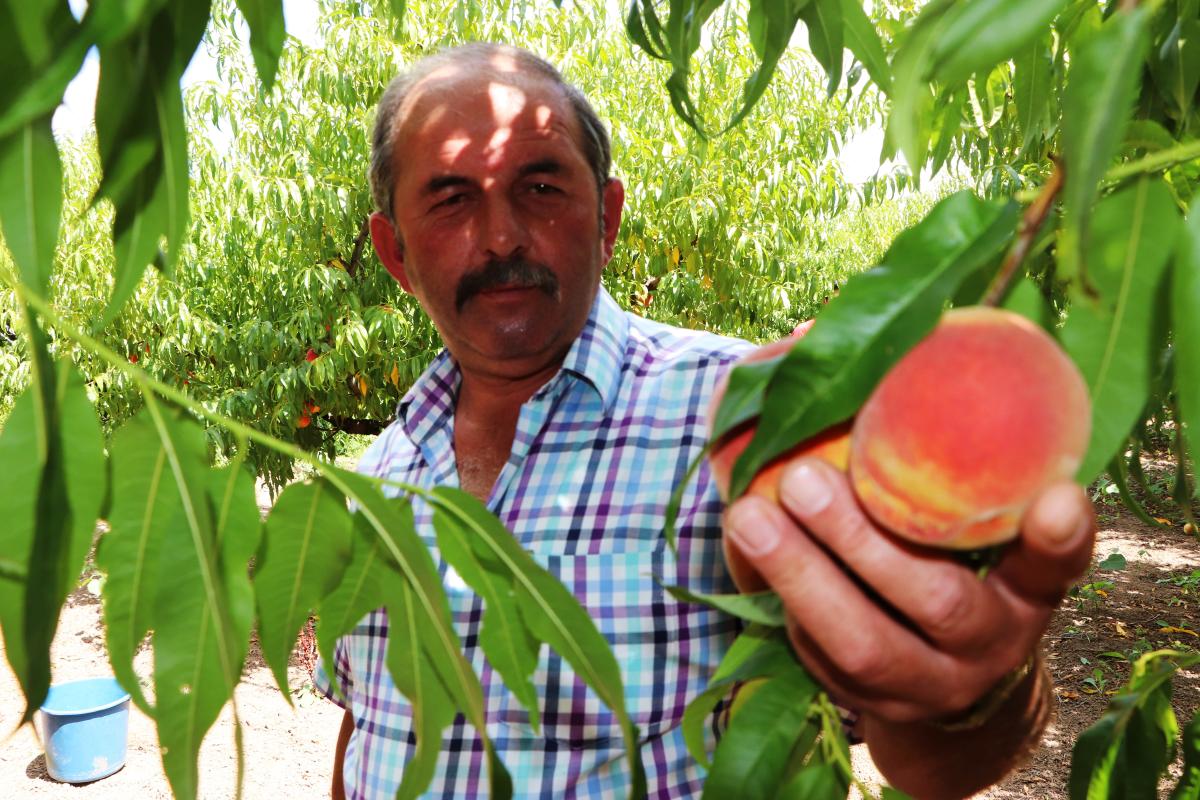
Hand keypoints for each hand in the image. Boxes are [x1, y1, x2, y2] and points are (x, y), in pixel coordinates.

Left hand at [721, 457, 1094, 723]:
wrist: (937, 673)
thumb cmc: (947, 560)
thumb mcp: (966, 518)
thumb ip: (936, 455)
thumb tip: (828, 337)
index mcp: (1026, 591)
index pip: (1057, 563)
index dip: (1059, 535)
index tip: (1057, 495)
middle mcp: (989, 644)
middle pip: (937, 602)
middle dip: (861, 540)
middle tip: (800, 478)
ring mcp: (926, 685)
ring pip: (863, 645)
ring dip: (800, 575)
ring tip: (748, 516)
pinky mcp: (865, 705)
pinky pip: (815, 657)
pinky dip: (774, 599)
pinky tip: (744, 549)